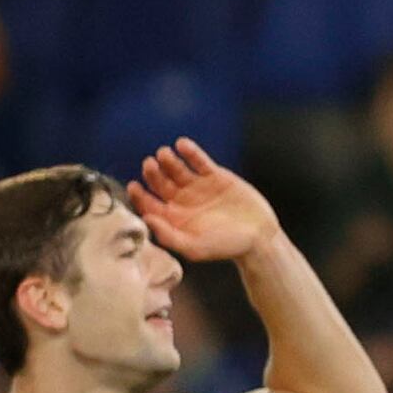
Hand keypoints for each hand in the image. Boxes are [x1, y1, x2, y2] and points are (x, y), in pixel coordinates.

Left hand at [127, 142, 276, 265]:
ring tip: (163, 153)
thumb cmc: (225, 246)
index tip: (134, 186)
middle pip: (160, 183)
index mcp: (171, 217)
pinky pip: (199, 161)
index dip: (140, 195)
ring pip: (177, 169)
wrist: (259, 236)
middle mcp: (181, 200)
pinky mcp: (215, 176)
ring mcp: (197, 186)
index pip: (149, 203)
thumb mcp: (195, 248)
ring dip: (168, 161)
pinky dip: (191, 152)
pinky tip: (182, 144)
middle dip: (153, 173)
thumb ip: (169, 236)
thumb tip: (146, 219)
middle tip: (149, 164)